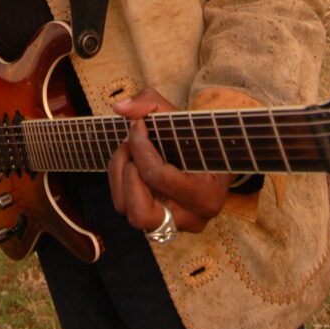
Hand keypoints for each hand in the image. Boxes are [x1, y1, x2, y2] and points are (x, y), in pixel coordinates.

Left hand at [108, 88, 232, 234]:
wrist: (210, 161)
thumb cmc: (195, 138)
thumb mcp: (179, 114)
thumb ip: (150, 102)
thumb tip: (120, 108)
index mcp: (206, 195)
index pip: (159, 177)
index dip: (140, 147)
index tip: (138, 125)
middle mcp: (190, 219)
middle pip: (140, 212)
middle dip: (127, 173)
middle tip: (130, 146)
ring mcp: (173, 226)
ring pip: (128, 212)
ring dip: (119, 175)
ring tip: (128, 150)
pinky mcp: (157, 224)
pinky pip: (125, 207)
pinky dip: (120, 181)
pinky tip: (129, 161)